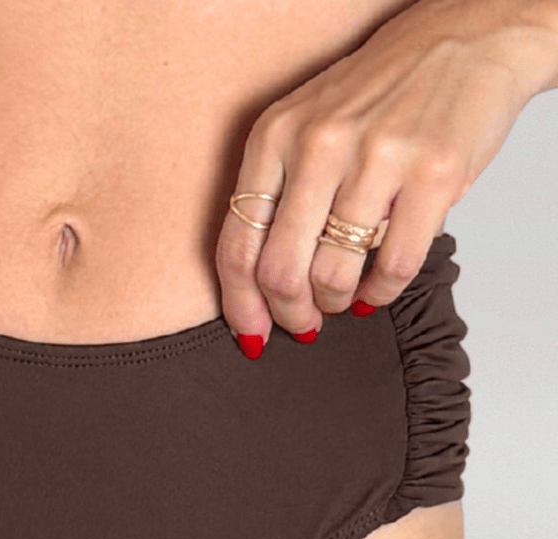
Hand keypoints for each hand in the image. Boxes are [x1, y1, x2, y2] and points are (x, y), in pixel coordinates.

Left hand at [216, 0, 557, 355]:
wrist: (466, 38)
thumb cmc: (379, 93)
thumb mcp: (305, 125)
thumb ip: (277, 194)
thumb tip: (257, 287)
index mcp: (274, 135)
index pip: (238, 245)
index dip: (242, 306)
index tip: (252, 335)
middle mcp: (319, 144)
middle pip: (280, 272)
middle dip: (290, 315)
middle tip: (305, 324)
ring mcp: (378, 158)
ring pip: (333, 276)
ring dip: (335, 303)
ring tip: (343, 297)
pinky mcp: (433, 175)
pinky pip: (393, 268)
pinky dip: (380, 293)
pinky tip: (376, 288)